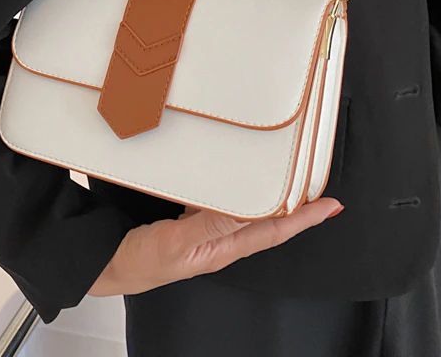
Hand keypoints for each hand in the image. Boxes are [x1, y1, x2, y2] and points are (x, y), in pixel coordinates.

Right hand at [88, 197, 342, 296]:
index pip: (274, 230)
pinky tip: (236, 179)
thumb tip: (247, 208)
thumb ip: (210, 224)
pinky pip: (224, 202)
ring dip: (269, 195)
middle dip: (295, 206)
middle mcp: (220, 239)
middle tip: (317, 186)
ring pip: (248, 210)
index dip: (304, 218)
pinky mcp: (190, 219)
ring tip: (287, 178)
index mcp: (223, 248)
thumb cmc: (140, 261)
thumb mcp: (176, 243)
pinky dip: (238, 190)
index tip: (330, 205)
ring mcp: (206, 230)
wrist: (110, 263)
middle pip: (268, 220)